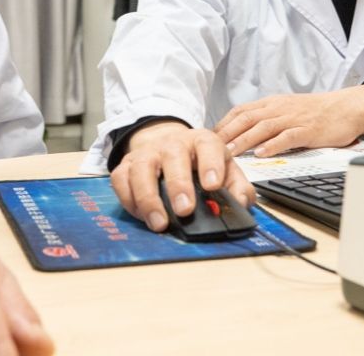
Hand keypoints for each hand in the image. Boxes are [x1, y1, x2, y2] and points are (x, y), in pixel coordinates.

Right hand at [109, 121, 255, 232]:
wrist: (168, 145)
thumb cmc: (200, 163)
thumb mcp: (225, 168)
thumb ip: (237, 186)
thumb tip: (242, 204)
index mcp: (202, 142)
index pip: (208, 146)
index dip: (211, 165)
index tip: (212, 186)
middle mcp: (173, 143)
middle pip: (173, 157)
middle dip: (178, 184)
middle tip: (185, 210)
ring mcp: (147, 153)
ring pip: (142, 168)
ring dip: (149, 197)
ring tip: (160, 223)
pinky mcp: (127, 165)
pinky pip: (121, 179)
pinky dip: (129, 199)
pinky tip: (141, 215)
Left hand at [213, 85, 363, 157]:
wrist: (347, 107)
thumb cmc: (316, 112)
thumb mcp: (287, 109)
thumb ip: (266, 118)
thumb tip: (242, 132)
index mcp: (272, 104)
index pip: (241, 111)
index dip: (223, 124)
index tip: (207, 138)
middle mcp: (279, 108)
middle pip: (246, 118)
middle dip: (226, 134)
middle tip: (209, 149)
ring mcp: (293, 118)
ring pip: (263, 127)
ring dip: (243, 141)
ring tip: (228, 154)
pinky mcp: (308, 130)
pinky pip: (288, 137)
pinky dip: (273, 145)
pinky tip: (262, 153)